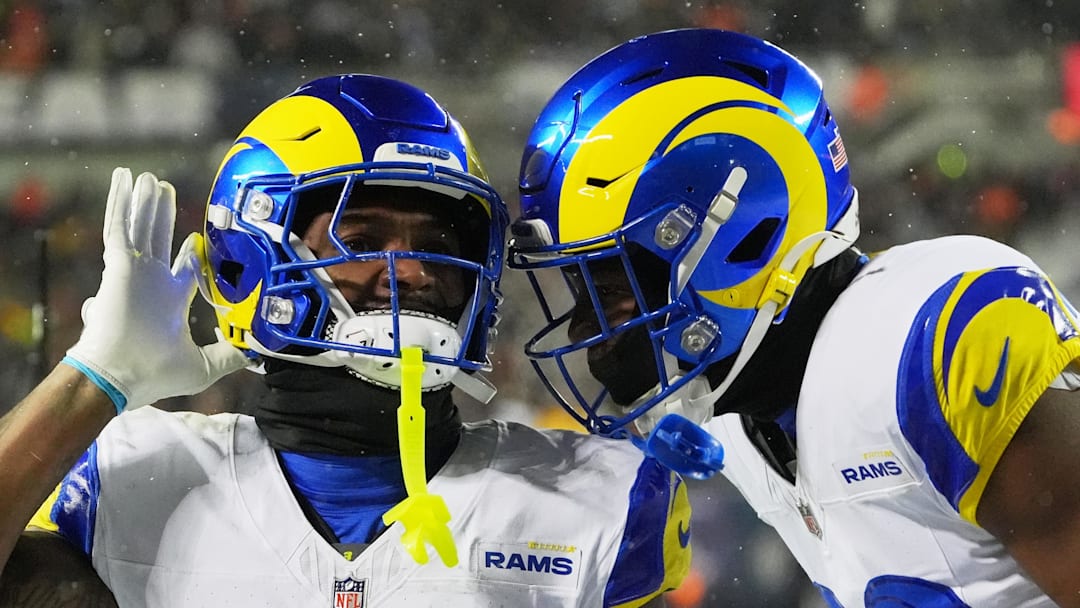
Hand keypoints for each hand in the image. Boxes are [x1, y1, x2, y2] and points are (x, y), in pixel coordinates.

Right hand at [65, 168, 249, 409]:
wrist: (120, 375)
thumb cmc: (153, 375)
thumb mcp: (204, 366)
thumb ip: (230, 355)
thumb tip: (258, 350)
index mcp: (169, 302)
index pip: (182, 270)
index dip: (189, 253)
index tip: (194, 238)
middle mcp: (151, 283)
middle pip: (157, 239)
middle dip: (160, 215)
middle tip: (163, 189)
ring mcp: (134, 272)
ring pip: (140, 227)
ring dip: (144, 202)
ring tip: (147, 178)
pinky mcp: (119, 264)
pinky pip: (119, 226)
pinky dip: (121, 202)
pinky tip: (124, 180)